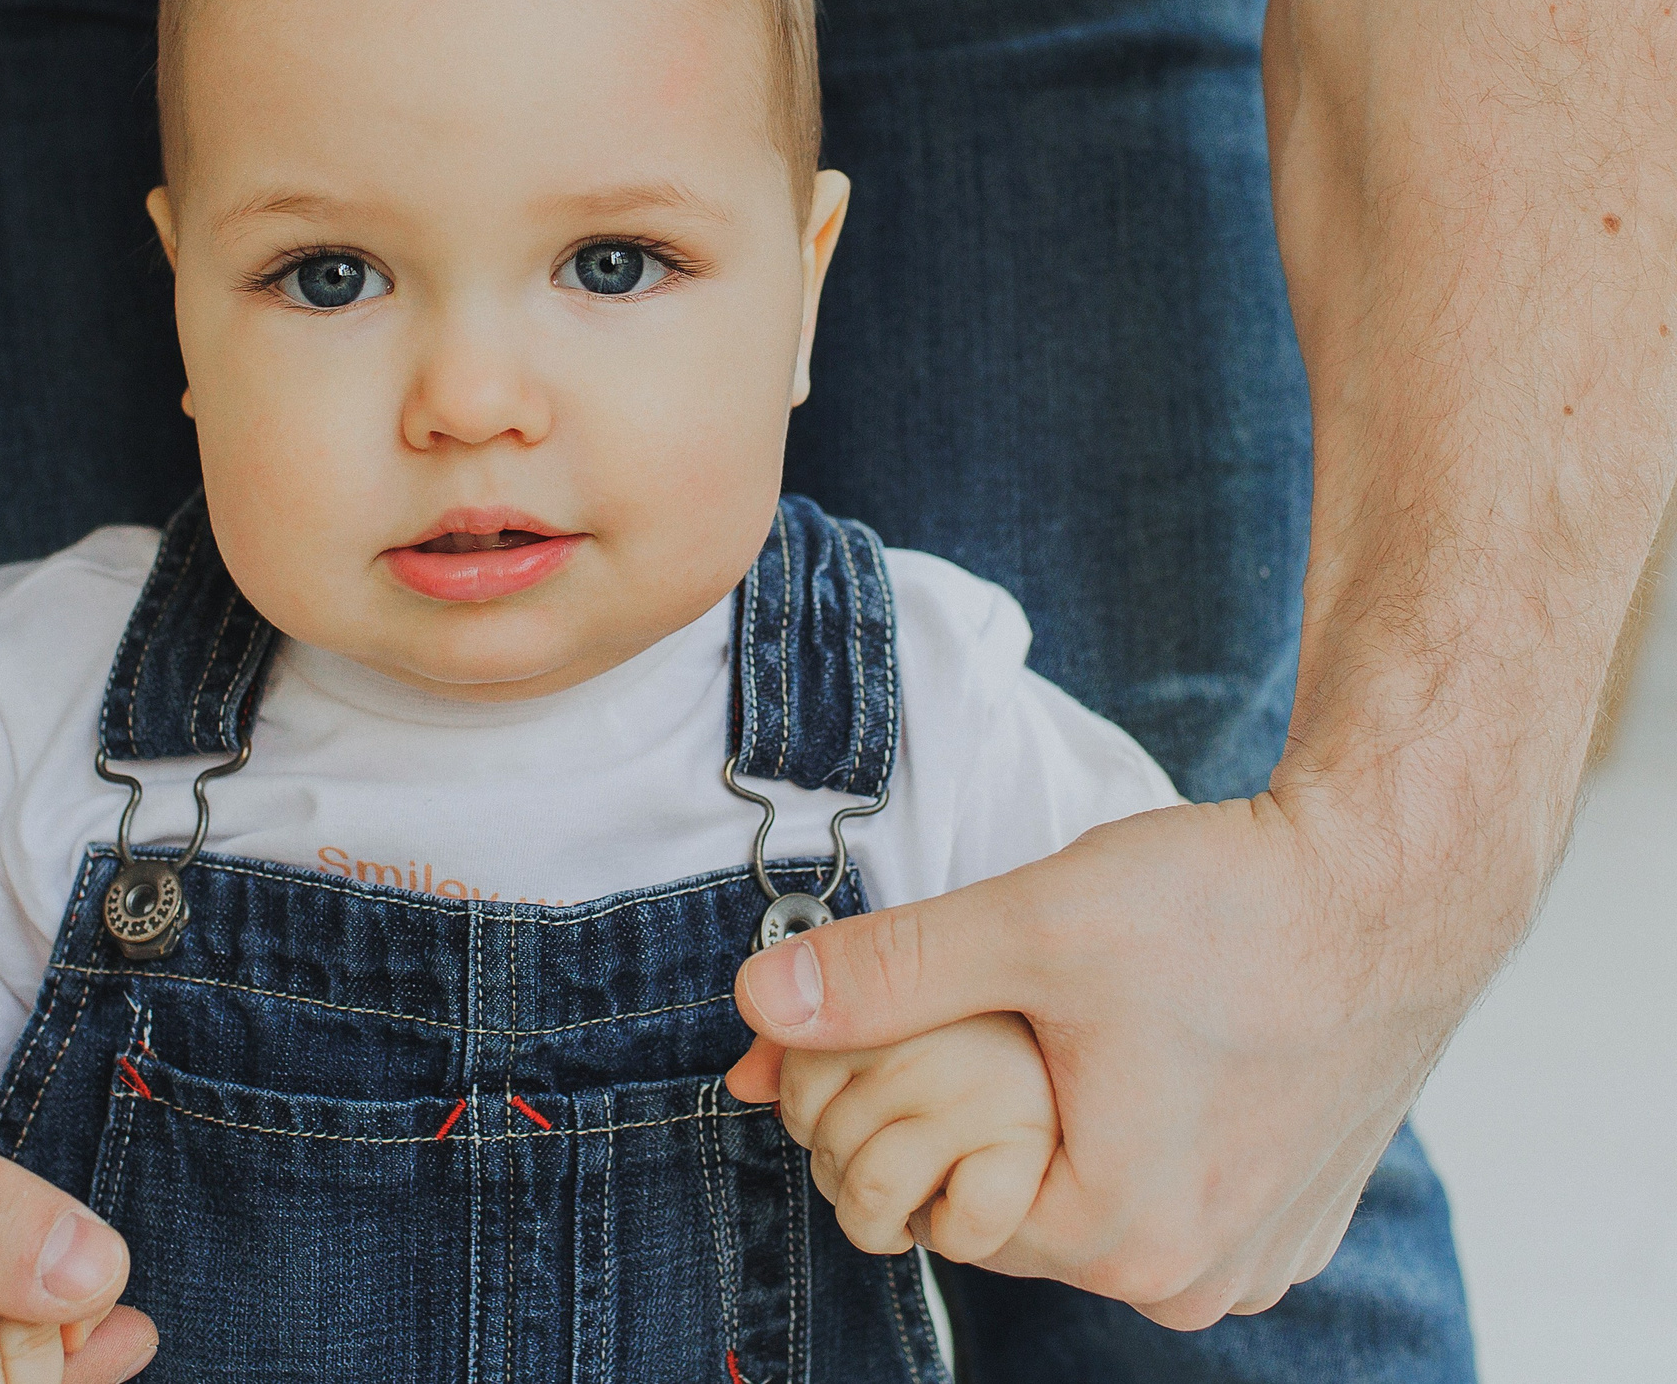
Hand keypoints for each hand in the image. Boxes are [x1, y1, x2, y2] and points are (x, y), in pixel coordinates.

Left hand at [727, 784, 1502, 1329]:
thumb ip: (885, 973)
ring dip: (1063, 1118)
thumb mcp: (1031, 925)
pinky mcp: (1296, 1215)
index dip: (912, 1108)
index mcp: (1124, 1236)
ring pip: (1090, 1196)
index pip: (941, 1204)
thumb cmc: (1234, 906)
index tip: (937, 1025)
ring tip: (1095, 1020)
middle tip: (1019, 1007)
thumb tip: (759, 1005)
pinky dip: (1140, 1127)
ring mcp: (1257, 1254)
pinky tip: (1156, 1046)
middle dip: (988, 1112)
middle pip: (1015, 1208)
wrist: (1398, 879)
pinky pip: (1171, 1189)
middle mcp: (1196, 1278)